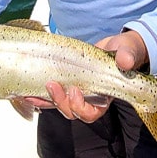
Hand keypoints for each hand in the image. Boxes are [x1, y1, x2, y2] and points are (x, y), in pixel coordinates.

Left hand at [21, 30, 147, 122]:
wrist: (118, 44)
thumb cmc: (125, 51)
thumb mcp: (129, 51)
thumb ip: (128, 56)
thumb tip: (125, 61)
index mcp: (105, 97)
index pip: (92, 113)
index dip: (80, 107)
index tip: (75, 91)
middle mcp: (89, 98)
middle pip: (71, 111)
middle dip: (60, 102)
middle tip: (52, 85)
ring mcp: (76, 91)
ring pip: (58, 104)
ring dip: (44, 99)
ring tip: (31, 92)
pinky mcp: (66, 82)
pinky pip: (51, 93)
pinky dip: (38, 93)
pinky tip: (27, 90)